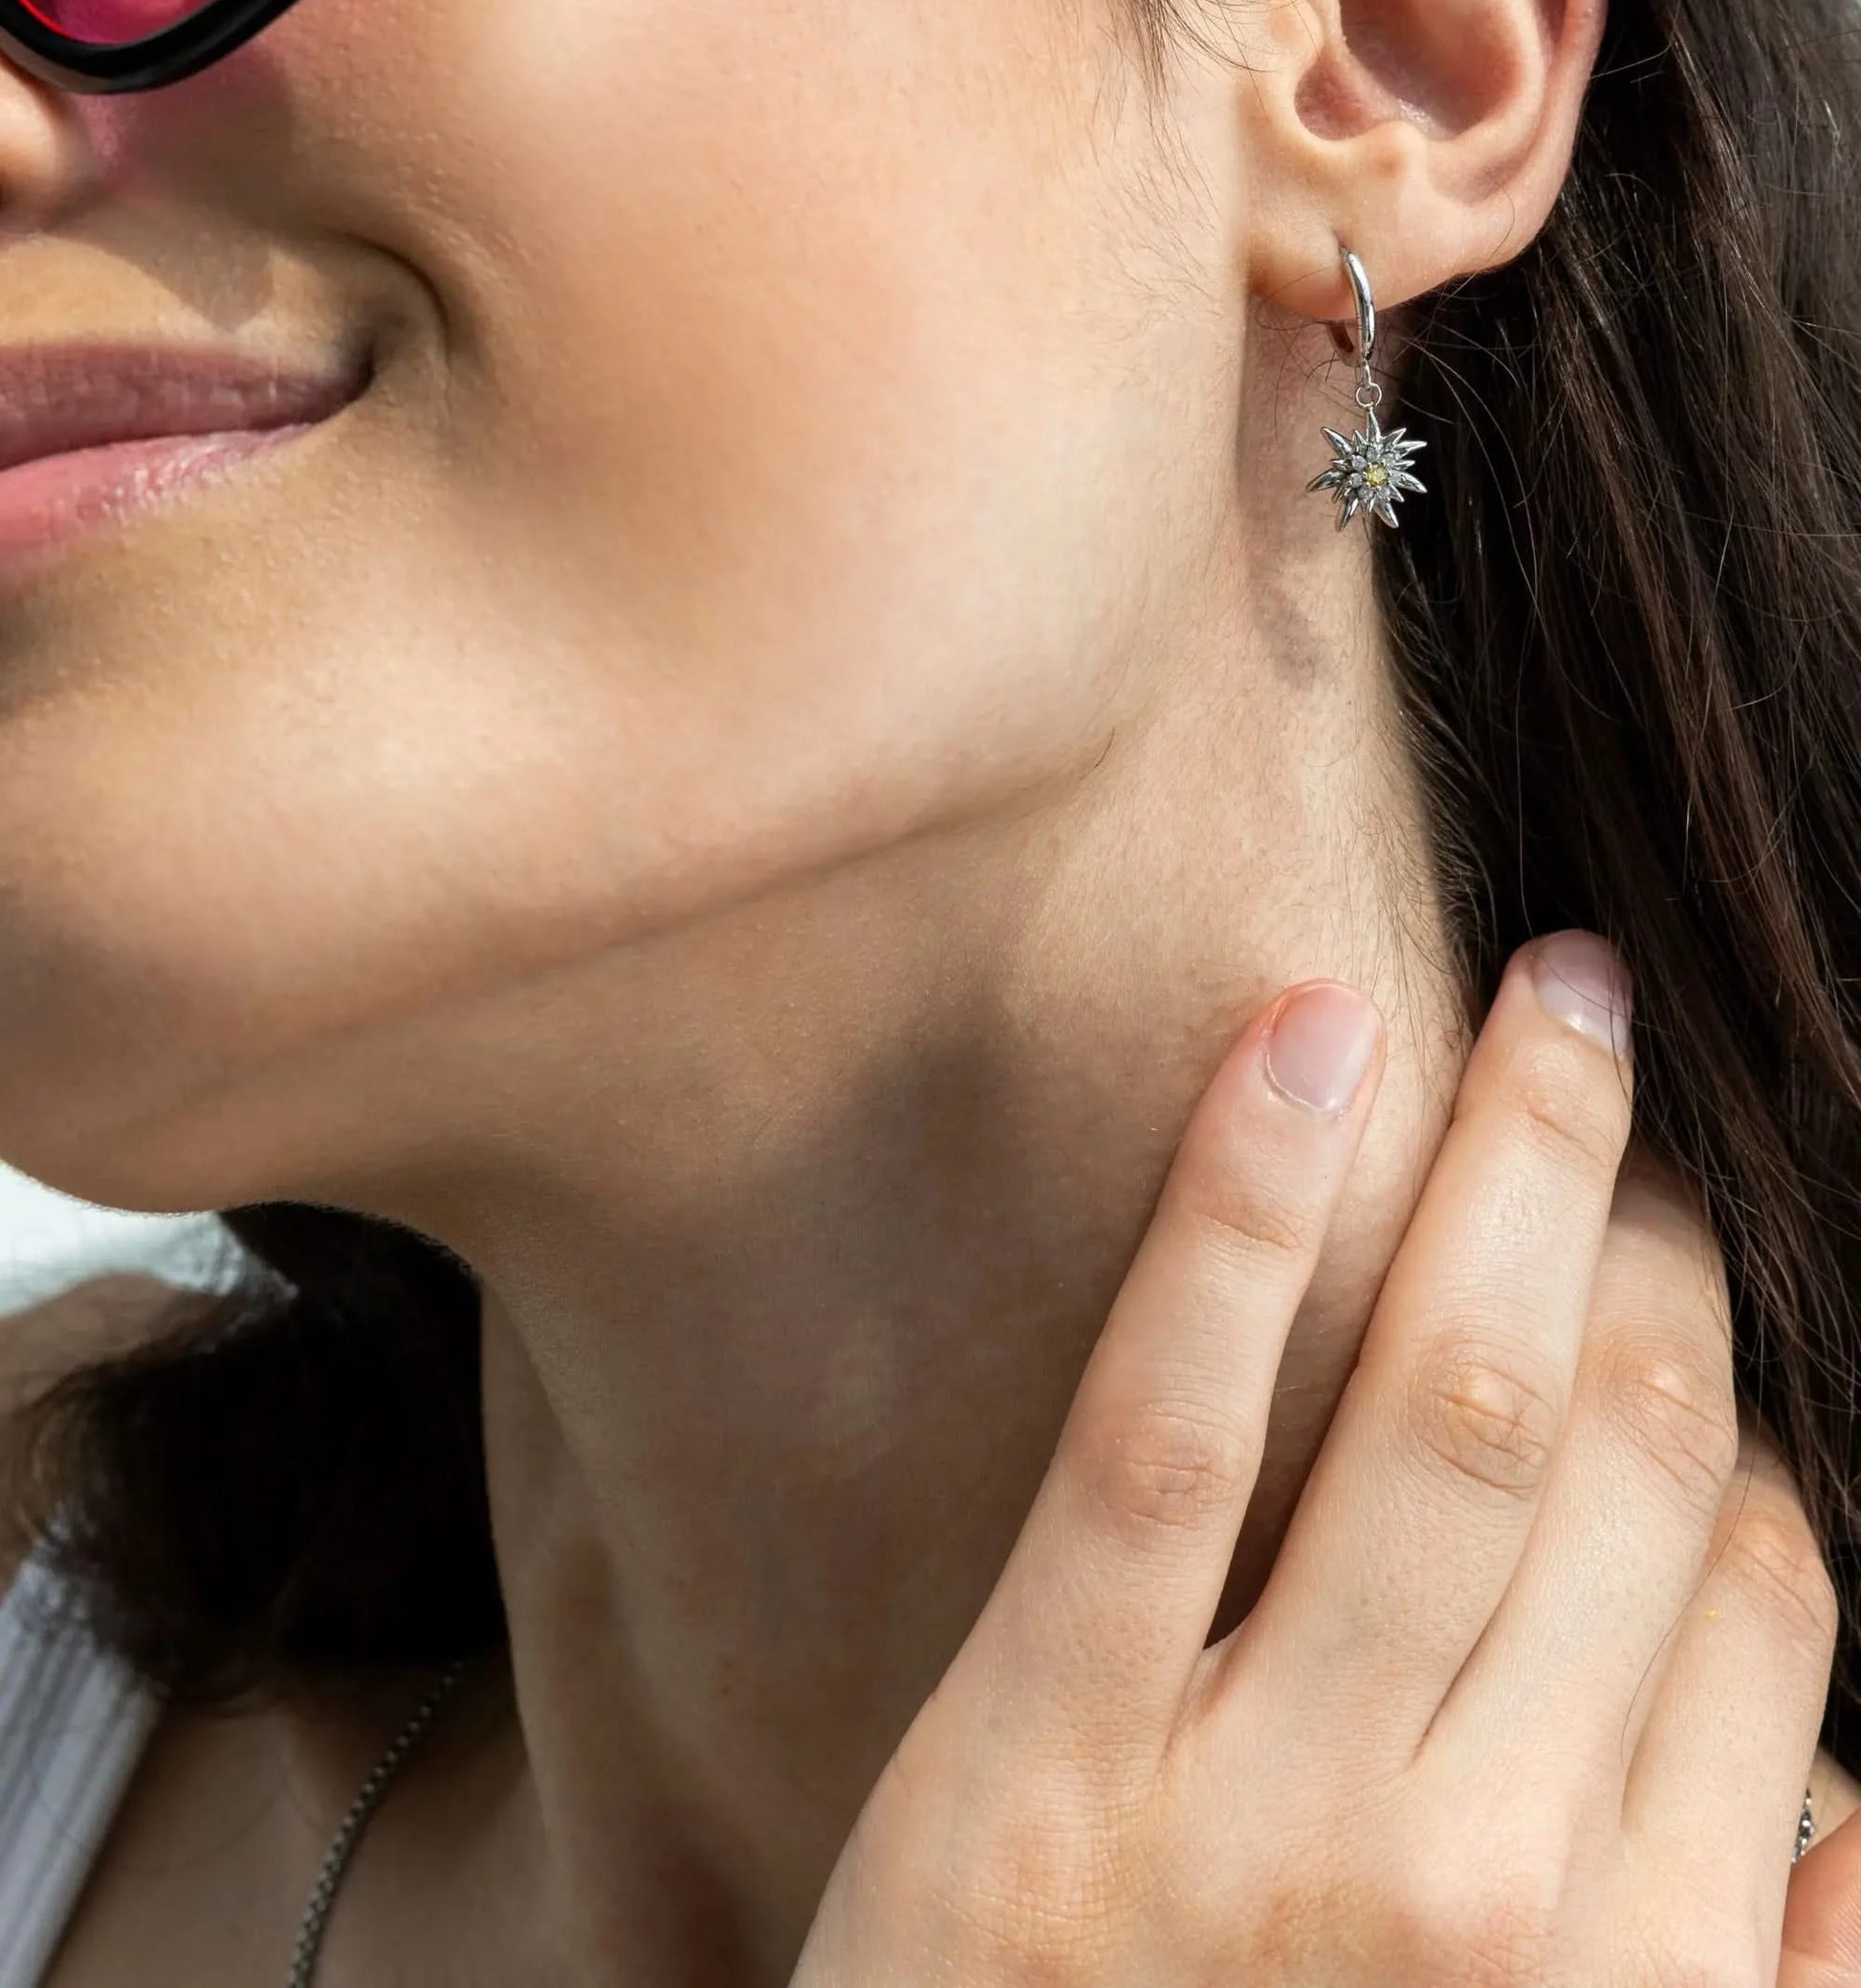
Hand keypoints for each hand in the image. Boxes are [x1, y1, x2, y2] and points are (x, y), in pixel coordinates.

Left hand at [794, 933, 1857, 1984]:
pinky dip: (1247, 1210)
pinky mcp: (1040, 1742)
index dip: (1733, 1425)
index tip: (1682, 1313)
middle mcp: (1482, 1885)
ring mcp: (1256, 1803)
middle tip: (1631, 1078)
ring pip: (1447, 1411)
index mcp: (1635, 1980)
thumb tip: (1851, 1812)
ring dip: (1528, 1165)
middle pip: (1625, 1466)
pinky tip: (1314, 1032)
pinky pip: (1170, 1431)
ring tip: (1557, 1002)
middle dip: (1659, 1244)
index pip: (1755, 1609)